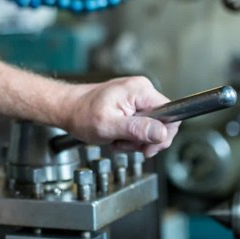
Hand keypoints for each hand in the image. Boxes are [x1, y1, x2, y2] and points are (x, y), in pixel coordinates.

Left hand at [63, 76, 178, 157]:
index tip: (147, 148)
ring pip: (151, 128)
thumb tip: (161, 133)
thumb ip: (136, 129)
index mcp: (140, 90)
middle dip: (143, 140)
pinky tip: (116, 135)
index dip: (162, 136)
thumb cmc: (81, 114)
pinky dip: (129, 135)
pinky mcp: (132, 105)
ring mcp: (137, 97)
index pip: (171, 115)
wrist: (67, 109)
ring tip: (116, 138)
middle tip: (124, 143)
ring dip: (134, 140)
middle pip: (162, 123)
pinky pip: (141, 125)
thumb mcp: (108, 126)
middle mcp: (142, 90)